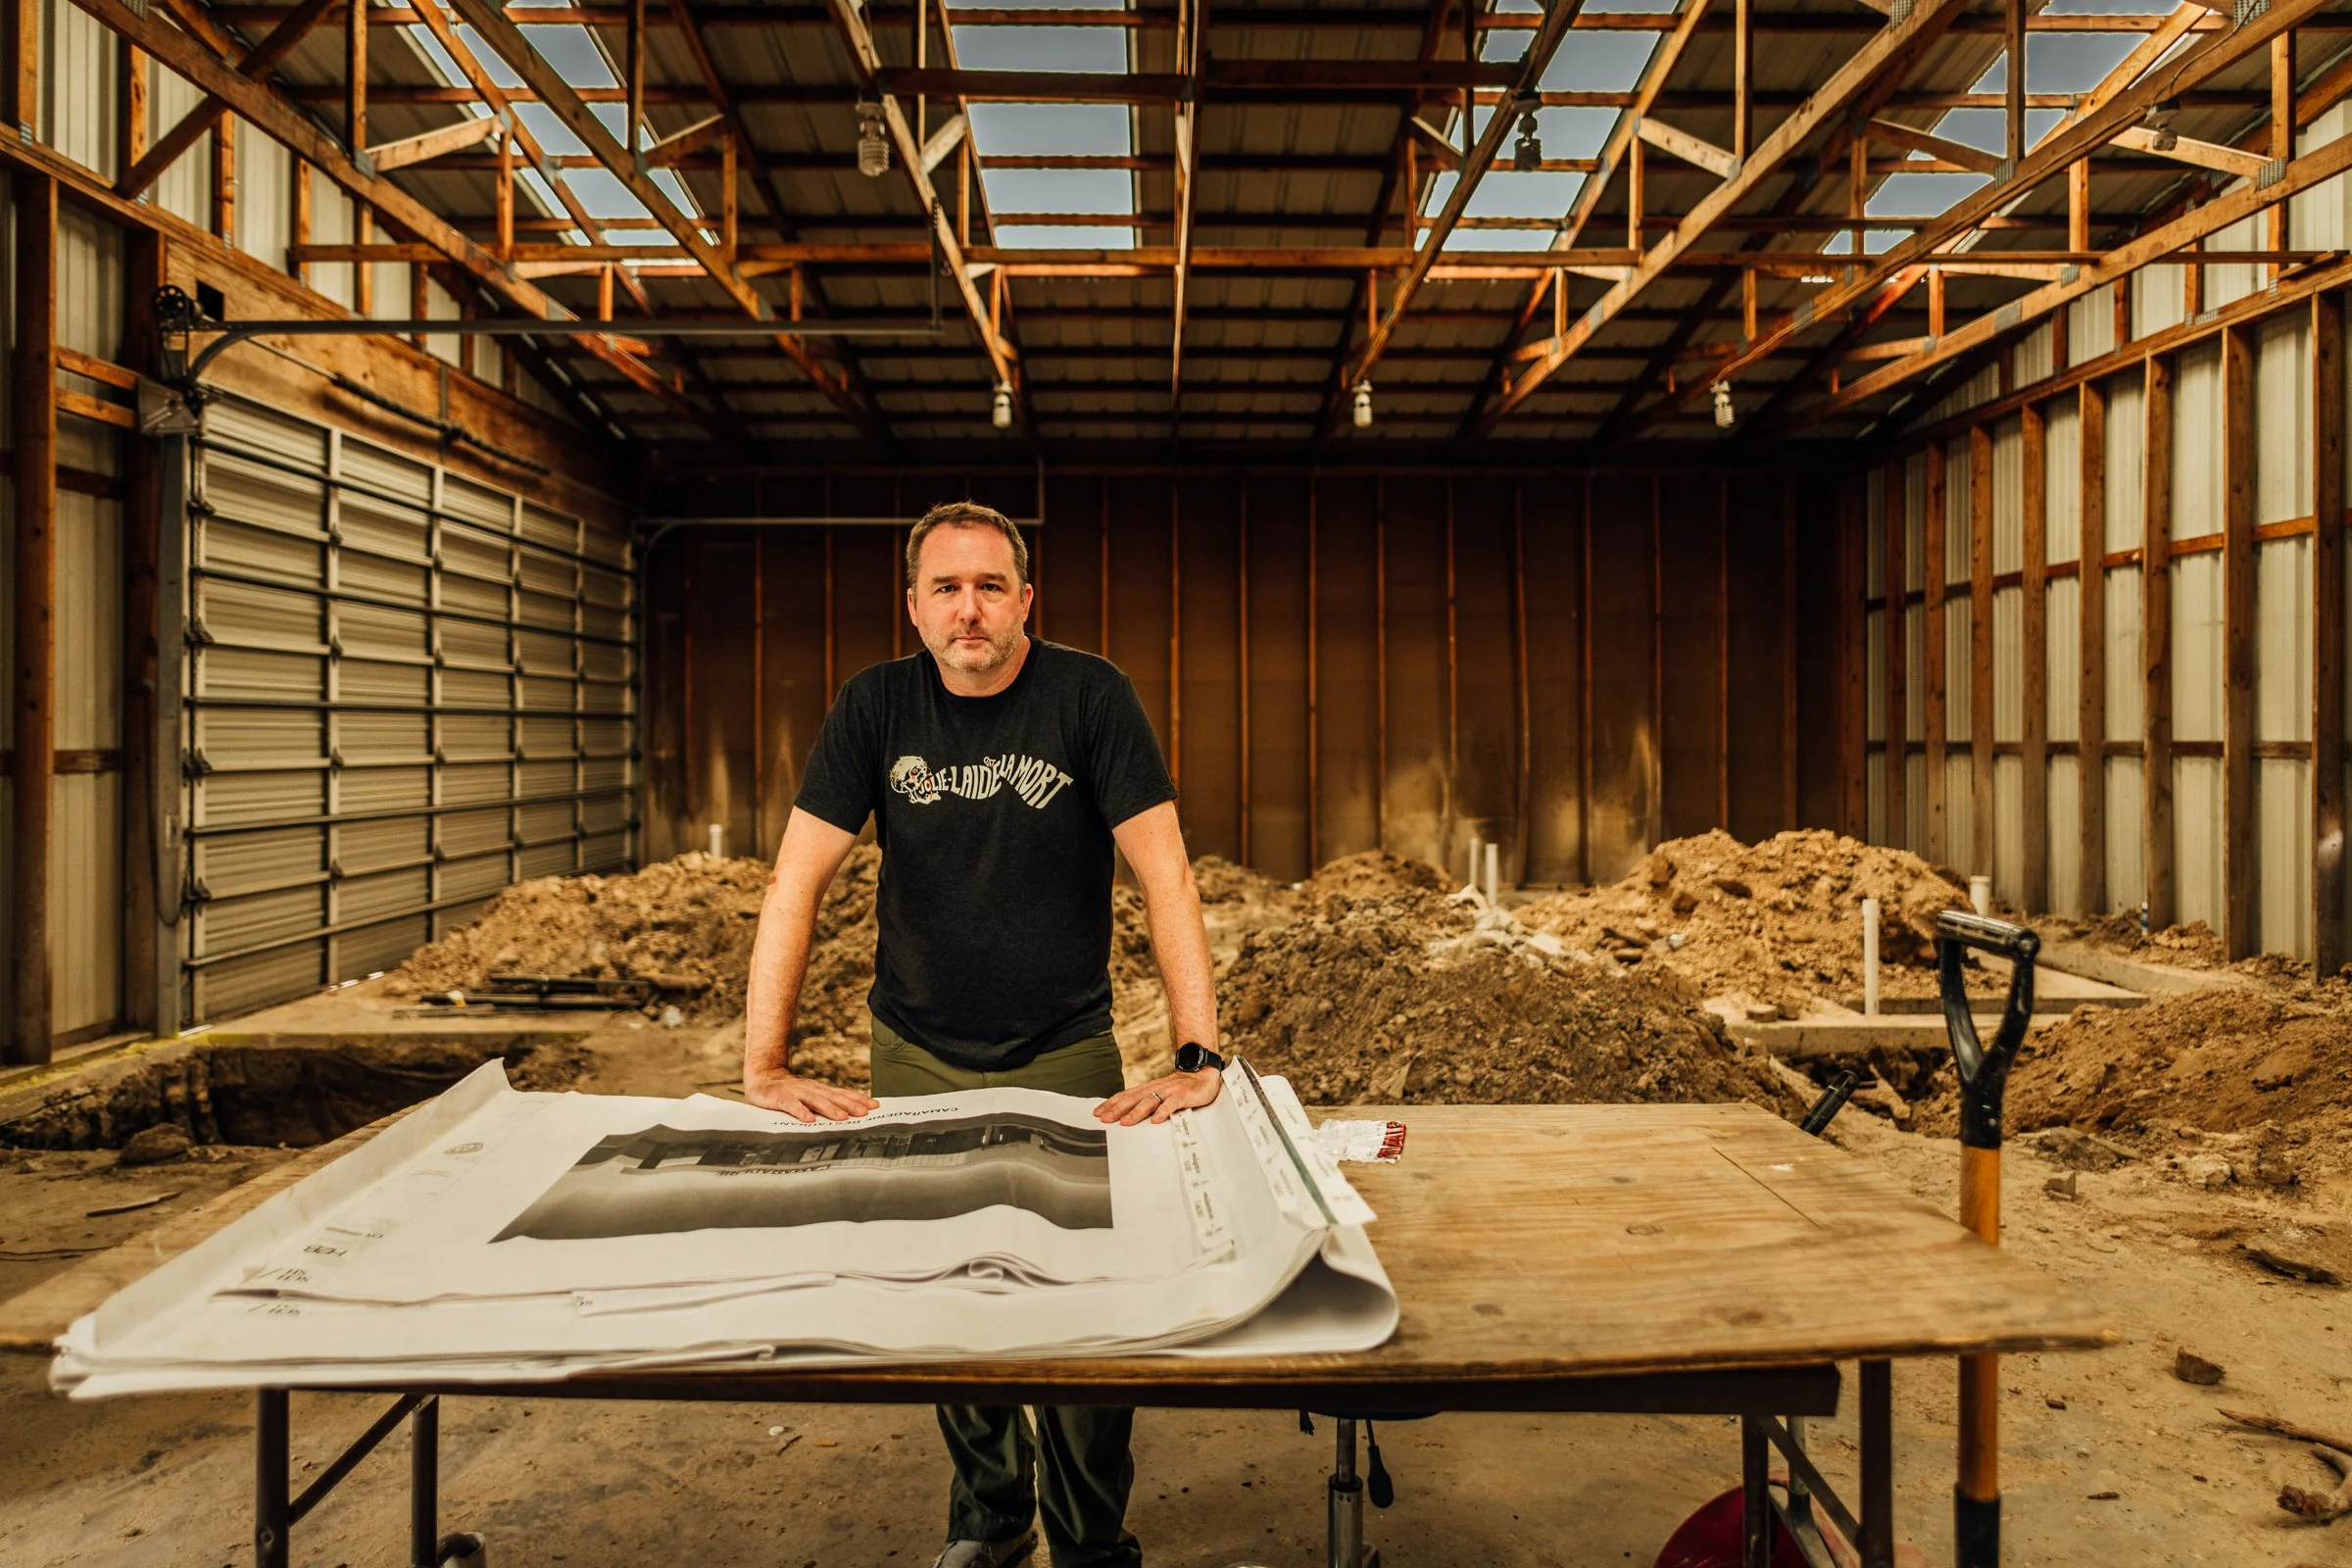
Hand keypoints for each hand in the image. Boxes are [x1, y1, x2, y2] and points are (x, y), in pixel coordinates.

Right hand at [743, 1066, 878, 1123]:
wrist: (762, 1077)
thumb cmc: (789, 1092)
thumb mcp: (809, 1097)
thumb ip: (824, 1104)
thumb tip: (848, 1115)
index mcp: (819, 1090)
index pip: (842, 1094)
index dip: (858, 1099)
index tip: (875, 1106)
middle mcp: (811, 1089)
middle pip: (833, 1097)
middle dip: (850, 1105)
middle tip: (864, 1113)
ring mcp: (795, 1092)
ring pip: (815, 1100)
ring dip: (830, 1108)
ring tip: (842, 1117)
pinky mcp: (780, 1098)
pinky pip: (791, 1105)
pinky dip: (800, 1111)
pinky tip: (808, 1120)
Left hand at [1095, 1068, 1222, 1125]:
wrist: (1203, 1073)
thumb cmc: (1180, 1087)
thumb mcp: (1160, 1093)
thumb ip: (1146, 1102)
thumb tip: (1126, 1114)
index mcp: (1149, 1088)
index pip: (1126, 1095)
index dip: (1112, 1104)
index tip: (1098, 1113)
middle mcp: (1156, 1088)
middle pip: (1133, 1098)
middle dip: (1117, 1109)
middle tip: (1105, 1119)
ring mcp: (1169, 1091)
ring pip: (1150, 1101)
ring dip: (1136, 1112)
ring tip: (1126, 1122)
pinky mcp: (1183, 1095)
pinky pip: (1172, 1104)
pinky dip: (1164, 1112)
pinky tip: (1156, 1120)